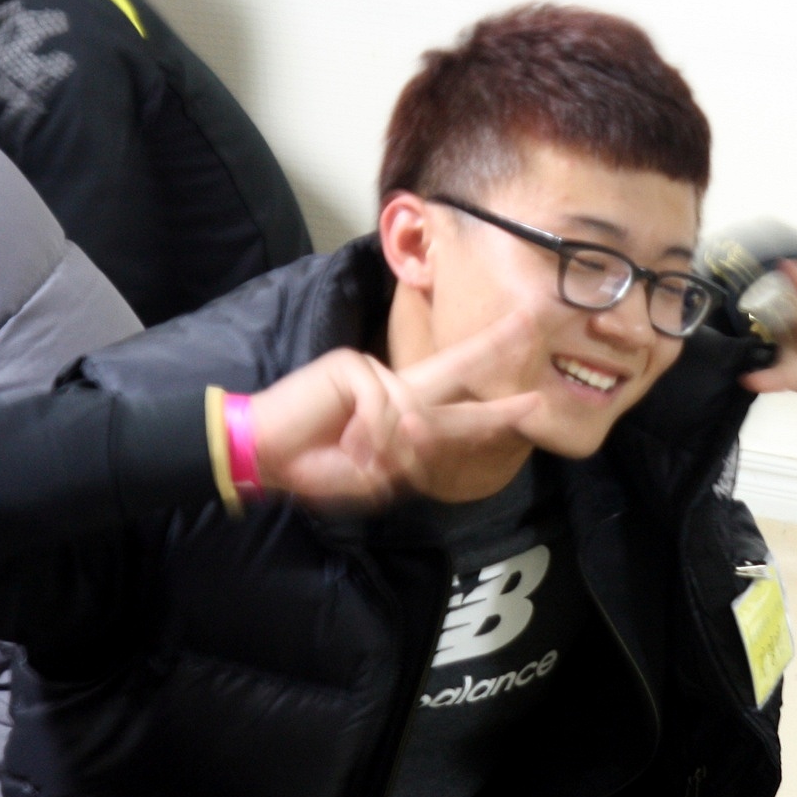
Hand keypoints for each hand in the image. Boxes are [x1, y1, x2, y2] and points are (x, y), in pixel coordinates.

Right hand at [247, 311, 545, 504]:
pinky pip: (381, 409)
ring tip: (360, 460)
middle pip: (456, 368)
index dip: (495, 401)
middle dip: (495, 350)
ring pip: (416, 412)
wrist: (264, 455)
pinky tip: (345, 440)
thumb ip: (408, 452)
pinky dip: (367, 434)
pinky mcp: (351, 366)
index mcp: (404, 411)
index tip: (532, 398)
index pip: (457, 401)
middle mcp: (397, 386)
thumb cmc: (317, 465)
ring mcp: (374, 372)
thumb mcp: (375, 472)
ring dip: (392, 449)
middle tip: (532, 324)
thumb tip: (420, 426)